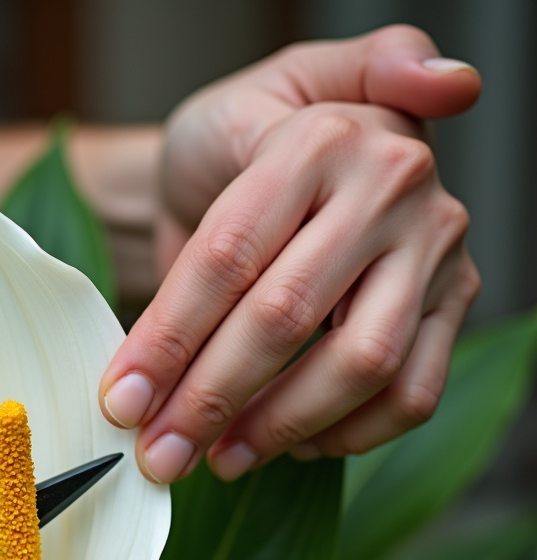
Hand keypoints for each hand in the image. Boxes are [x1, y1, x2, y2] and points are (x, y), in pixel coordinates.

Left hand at [99, 25, 481, 482]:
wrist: (266, 164)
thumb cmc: (228, 151)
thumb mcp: (218, 119)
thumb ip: (266, 121)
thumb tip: (448, 82)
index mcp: (321, 139)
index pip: (230, 259)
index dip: (171, 339)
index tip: (123, 402)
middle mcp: (392, 188)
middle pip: (286, 318)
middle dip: (210, 400)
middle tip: (160, 455)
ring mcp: (432, 249)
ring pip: (362, 364)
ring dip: (281, 427)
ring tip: (219, 461)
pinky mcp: (453, 299)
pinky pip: (414, 391)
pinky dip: (354, 435)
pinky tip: (294, 446)